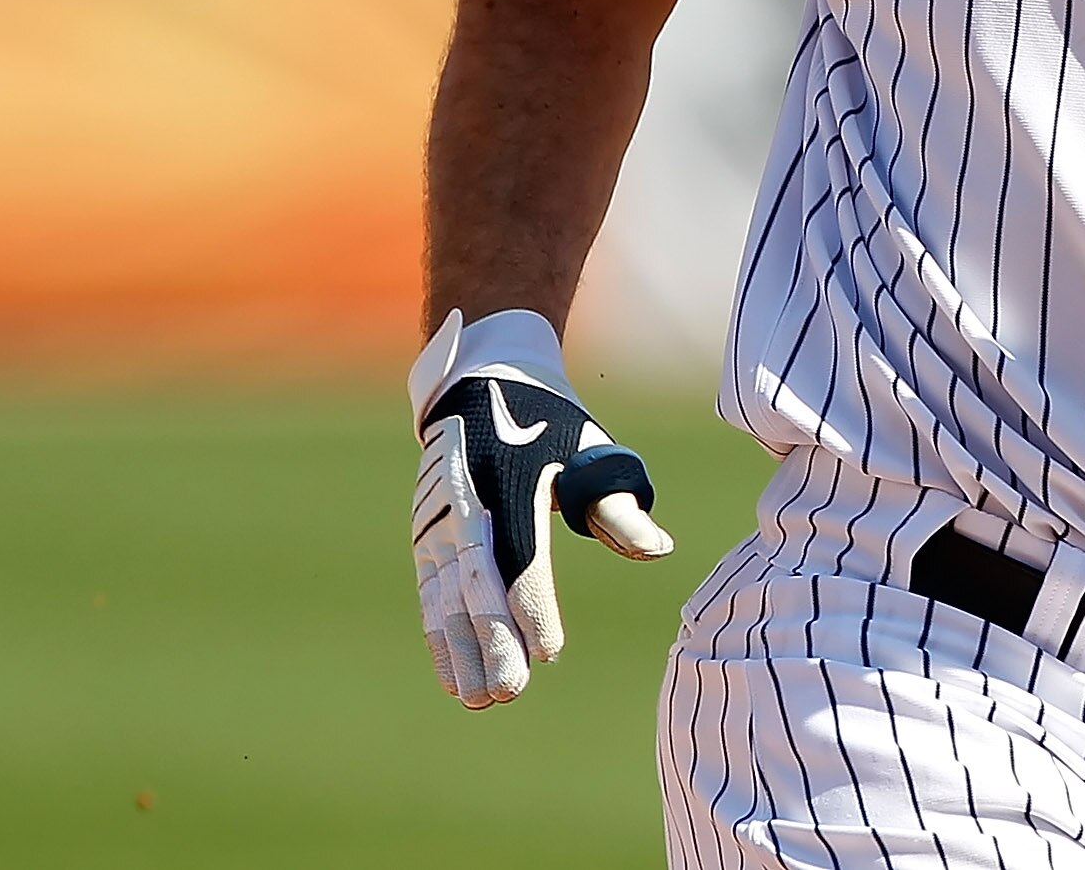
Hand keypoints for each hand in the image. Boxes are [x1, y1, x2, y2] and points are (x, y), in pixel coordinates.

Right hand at [408, 309, 674, 707]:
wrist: (479, 385)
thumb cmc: (552, 426)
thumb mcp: (591, 452)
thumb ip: (619, 506)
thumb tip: (659, 550)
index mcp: (513, 483)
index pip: (521, 557)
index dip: (532, 605)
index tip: (549, 651)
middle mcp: (467, 505)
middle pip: (477, 585)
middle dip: (492, 641)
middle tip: (510, 691)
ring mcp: (438, 524)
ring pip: (446, 598)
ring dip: (461, 651)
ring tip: (481, 699)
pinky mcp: (425, 538)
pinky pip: (430, 595)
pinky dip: (439, 637)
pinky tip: (454, 678)